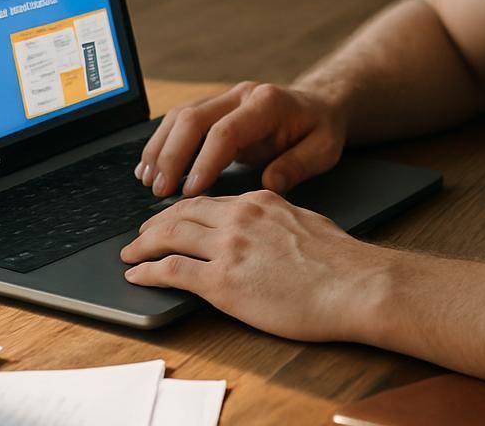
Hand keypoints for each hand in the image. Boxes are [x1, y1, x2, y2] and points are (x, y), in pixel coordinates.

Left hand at [120, 190, 389, 341]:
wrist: (354, 284)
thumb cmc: (342, 261)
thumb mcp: (307, 221)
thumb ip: (280, 218)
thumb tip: (273, 225)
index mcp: (260, 200)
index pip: (210, 201)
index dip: (184, 209)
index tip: (172, 217)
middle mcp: (239, 217)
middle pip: (183, 213)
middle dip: (156, 223)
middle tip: (141, 234)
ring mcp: (228, 248)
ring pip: (170, 236)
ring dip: (143, 245)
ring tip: (130, 254)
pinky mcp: (223, 282)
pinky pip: (172, 271)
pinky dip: (148, 271)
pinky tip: (137, 275)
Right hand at [136, 80, 345, 197]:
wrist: (318, 105)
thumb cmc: (320, 129)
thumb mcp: (324, 149)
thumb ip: (298, 165)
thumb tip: (269, 184)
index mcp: (267, 103)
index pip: (225, 131)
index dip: (204, 161)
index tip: (190, 191)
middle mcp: (241, 95)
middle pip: (192, 119)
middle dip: (172, 156)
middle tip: (160, 191)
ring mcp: (225, 98)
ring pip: (179, 116)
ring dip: (160, 149)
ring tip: (149, 180)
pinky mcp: (214, 107)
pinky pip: (180, 120)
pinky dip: (162, 143)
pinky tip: (150, 166)